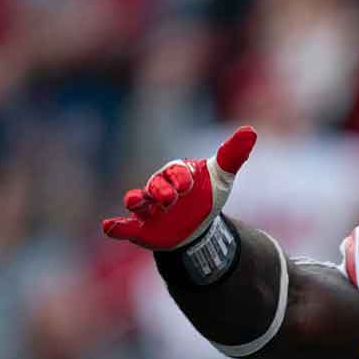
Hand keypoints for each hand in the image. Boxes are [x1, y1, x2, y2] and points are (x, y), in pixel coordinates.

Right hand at [102, 126, 256, 250]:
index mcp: (177, 173)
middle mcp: (158, 187)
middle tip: (169, 198)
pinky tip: (108, 227)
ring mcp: (148, 208)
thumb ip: (233, 154)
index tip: (189, 185)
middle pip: (156, 186)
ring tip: (135, 202)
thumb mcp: (222, 175)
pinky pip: (124, 226)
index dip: (181, 177)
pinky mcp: (141, 228)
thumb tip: (250, 131)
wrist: (198, 227)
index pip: (176, 171)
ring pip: (138, 202)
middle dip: (161, 191)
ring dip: (137, 202)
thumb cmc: (207, 195)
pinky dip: (116, 227)